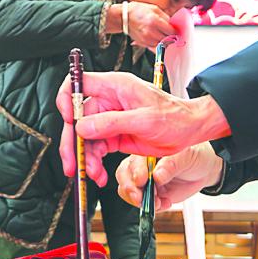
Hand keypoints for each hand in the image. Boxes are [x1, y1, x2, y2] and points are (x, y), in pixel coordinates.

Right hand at [55, 71, 231, 184]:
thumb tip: (82, 127)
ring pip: (85, 138)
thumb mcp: (144, 120)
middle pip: (77, 118)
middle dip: (72, 143)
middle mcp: (108, 101)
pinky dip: (94, 163)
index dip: (67, 100)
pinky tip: (99, 174)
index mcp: (115, 86)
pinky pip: (96, 149)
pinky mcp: (114, 135)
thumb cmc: (174, 117)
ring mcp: (110, 119)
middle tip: (72, 164)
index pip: (78, 84)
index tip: (67, 120)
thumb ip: (112, 123)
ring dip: (86, 159)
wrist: (190, 131)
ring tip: (94, 174)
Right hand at [108, 2, 176, 50]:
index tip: (175, 30)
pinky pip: (154, 45)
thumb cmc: (139, 10)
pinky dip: (156, 41)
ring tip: (159, 32)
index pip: (171, 31)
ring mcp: (146, 38)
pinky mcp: (143, 43)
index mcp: (155, 21)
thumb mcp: (155, 9)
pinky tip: (153, 34)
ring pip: (162, 44)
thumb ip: (166, 17)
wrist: (124, 16)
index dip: (175, 30)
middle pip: (167, 39)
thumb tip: (173, 25)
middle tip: (168, 31)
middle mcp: (151, 31)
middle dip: (169, 35)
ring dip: (163, 39)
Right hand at [116, 145, 224, 209]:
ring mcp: (145, 181)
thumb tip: (157, 176)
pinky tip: (165, 203)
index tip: (142, 181)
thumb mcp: (186, 156)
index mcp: (147, 151)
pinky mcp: (151, 195)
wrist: (205, 170)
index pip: (133, 161)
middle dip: (130, 189)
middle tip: (141, 198)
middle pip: (124, 176)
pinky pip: (143, 204)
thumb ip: (171, 165)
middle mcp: (142, 166)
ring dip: (140, 201)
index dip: (135, 172)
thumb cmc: (195, 155)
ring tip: (158, 202)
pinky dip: (152, 208)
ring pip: (128, 192)